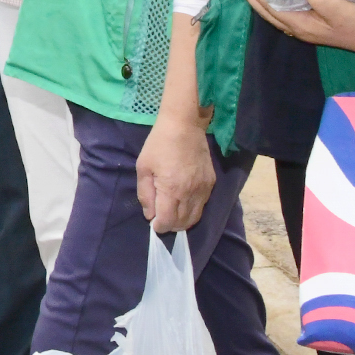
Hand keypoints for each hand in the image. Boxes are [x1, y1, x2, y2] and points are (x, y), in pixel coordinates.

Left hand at [136, 106, 215, 232]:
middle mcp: (191, 193)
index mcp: (172, 190)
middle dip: (171, 226)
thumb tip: (150, 215)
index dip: (160, 227)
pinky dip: (193, 210)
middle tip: (162, 221)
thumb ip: (145, 194)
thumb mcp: (143, 167)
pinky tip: (184, 204)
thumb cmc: (158, 145)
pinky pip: (203, 205)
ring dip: (183, 221)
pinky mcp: (211, 183)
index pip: (169, 221)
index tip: (154, 225)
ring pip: (196, 217)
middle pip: (184, 222)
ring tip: (172, 216)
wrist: (184, 126)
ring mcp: (204, 189)